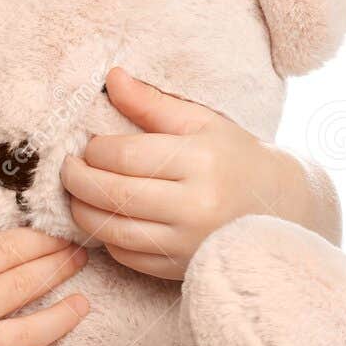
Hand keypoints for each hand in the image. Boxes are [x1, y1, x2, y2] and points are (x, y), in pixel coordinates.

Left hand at [60, 65, 334, 279]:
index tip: (86, 145)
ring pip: (114, 231)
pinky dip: (107, 237)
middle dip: (78, 181)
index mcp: (200, 162)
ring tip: (77, 193)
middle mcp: (196, 206)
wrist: (278, 206)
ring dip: (83, 212)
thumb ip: (151, 103)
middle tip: (67, 169)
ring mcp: (188, 243)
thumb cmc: (234, 156)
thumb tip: (111, 77)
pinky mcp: (181, 268)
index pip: (126, 157)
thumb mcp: (199, 121)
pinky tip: (105, 217)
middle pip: (114, 195)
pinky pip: (128, 257)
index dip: (94, 151)